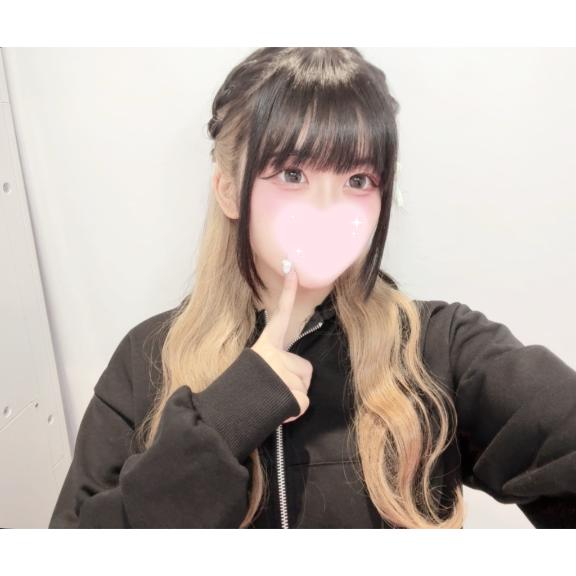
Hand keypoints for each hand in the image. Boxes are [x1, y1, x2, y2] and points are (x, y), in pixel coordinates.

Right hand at [250, 263, 312, 423]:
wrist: (221, 417)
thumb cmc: (239, 395)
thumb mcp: (255, 372)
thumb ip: (273, 366)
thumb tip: (288, 379)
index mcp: (264, 347)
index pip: (279, 316)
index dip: (288, 293)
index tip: (293, 269)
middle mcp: (274, 355)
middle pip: (304, 368)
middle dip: (296, 384)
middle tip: (273, 392)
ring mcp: (283, 373)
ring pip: (304, 387)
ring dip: (293, 399)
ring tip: (270, 402)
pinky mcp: (290, 392)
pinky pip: (303, 404)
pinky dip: (293, 412)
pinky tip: (277, 413)